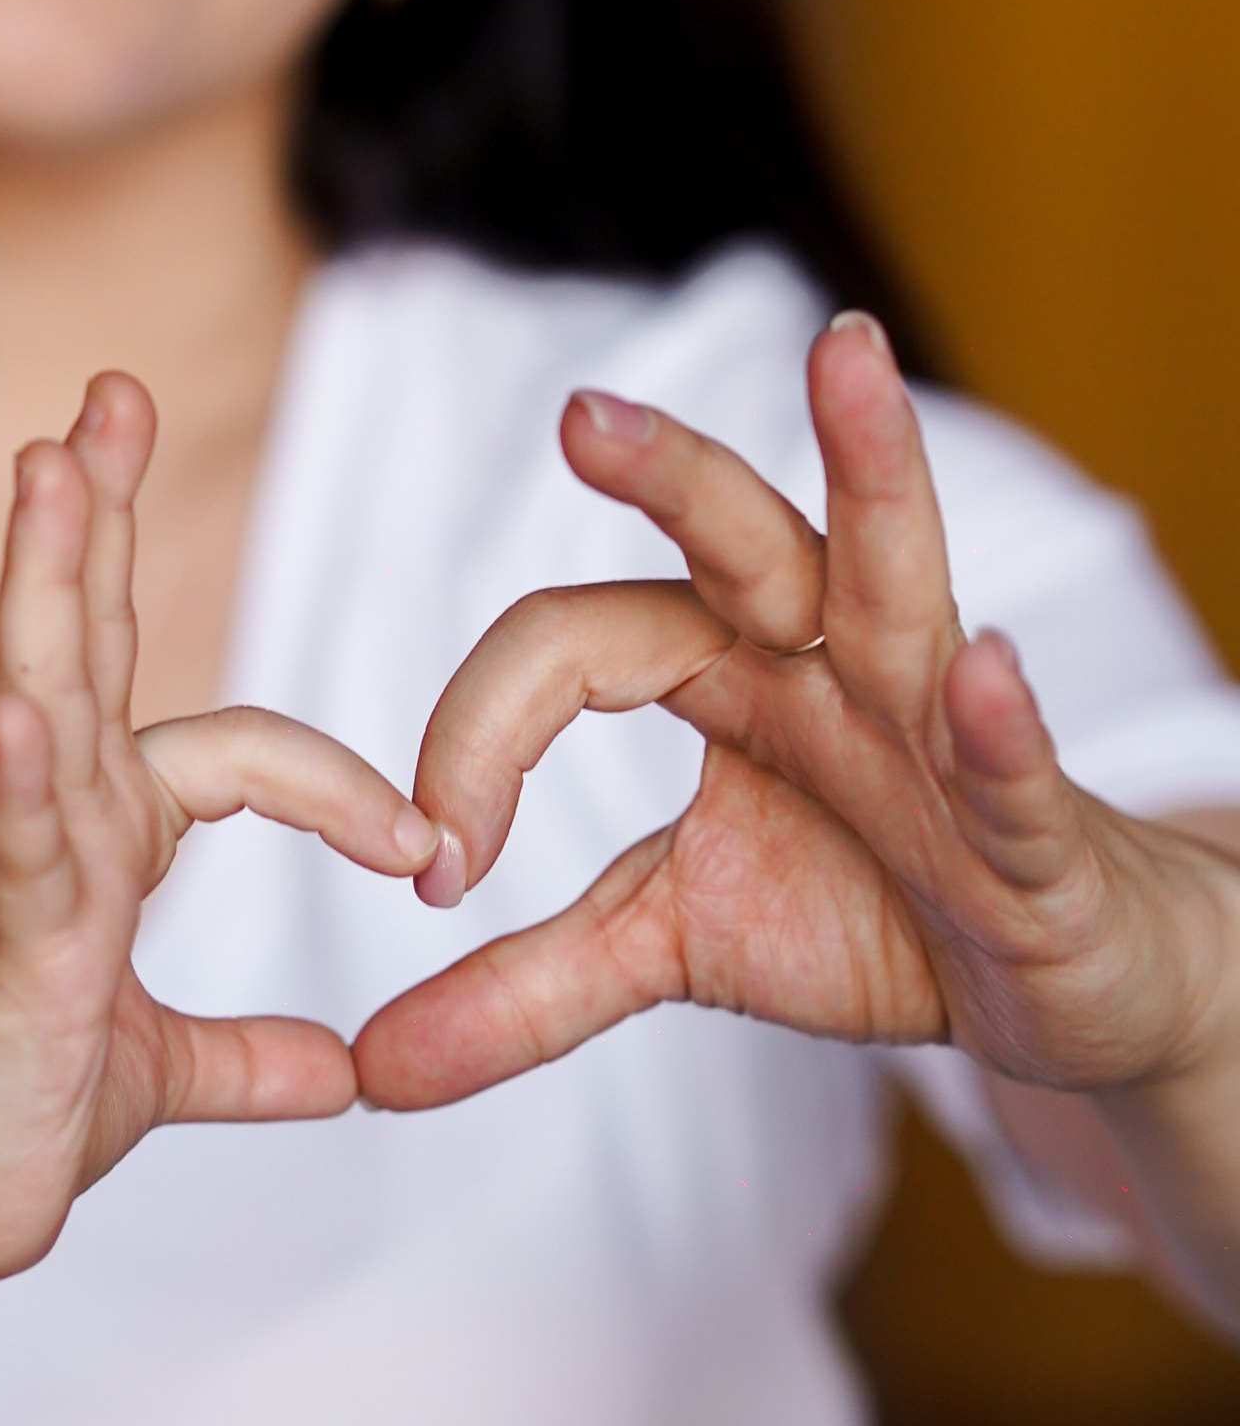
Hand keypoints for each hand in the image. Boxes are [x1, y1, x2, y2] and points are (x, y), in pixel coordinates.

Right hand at [0, 371, 438, 1289]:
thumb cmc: (9, 1122)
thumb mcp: (166, 1078)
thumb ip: (250, 1058)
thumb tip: (339, 1071)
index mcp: (103, 838)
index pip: (235, 752)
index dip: (340, 787)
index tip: (424, 850)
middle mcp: (57, 823)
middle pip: (82, 636)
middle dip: (95, 510)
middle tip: (111, 390)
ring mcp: (22, 870)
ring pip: (40, 690)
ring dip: (46, 573)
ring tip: (48, 461)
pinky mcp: (9, 944)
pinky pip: (21, 840)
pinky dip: (20, 772)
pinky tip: (16, 712)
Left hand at [356, 313, 1239, 1119]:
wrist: (1053, 986)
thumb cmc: (868, 916)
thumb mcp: (671, 949)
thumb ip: (525, 990)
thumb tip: (373, 1066)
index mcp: (731, 674)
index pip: (576, 648)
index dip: (482, 738)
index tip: (436, 865)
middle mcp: (831, 665)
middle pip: (739, 541)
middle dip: (670, 471)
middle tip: (580, 414)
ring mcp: (940, 730)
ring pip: (898, 579)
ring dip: (873, 471)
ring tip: (845, 359)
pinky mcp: (1035, 830)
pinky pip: (1010, 765)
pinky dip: (997, 723)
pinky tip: (984, 668)